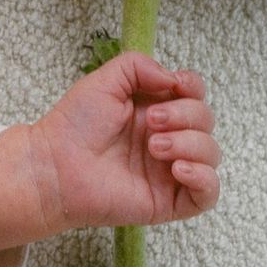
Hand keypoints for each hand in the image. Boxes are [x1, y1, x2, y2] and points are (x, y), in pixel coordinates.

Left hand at [31, 52, 220, 231]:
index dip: (192, 87)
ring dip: (190, 143)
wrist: (55, 167)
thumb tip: (173, 80)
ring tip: (155, 147)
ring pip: (211, 153)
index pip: (195, 95)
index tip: (174, 85)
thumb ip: (140, 65)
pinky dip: (204, 178)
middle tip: (150, 122)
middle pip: (206, 120)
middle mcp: (169, 138)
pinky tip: (178, 168)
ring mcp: (170, 171)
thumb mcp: (106, 79)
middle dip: (184, 115)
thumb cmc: (75, 124)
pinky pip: (208, 194)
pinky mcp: (169, 201)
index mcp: (157, 110)